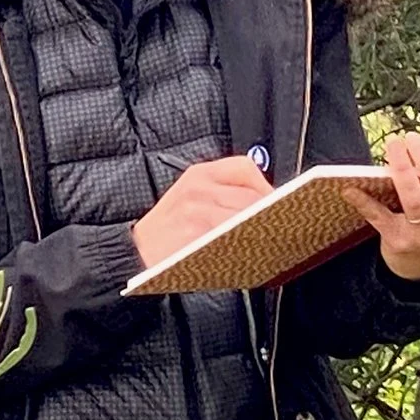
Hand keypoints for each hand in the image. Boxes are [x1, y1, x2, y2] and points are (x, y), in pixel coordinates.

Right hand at [131, 151, 274, 270]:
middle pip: (250, 195)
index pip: (244, 168)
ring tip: (277, 239)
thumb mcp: (189, 201)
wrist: (133, 252)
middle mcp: (197, 186)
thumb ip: (222, 197)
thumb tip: (268, 209)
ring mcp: (195, 208)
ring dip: (265, 229)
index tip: (282, 204)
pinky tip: (256, 252)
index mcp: (198, 175)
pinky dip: (248, 244)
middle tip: (287, 228)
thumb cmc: (168, 232)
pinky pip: (231, 236)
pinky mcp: (194, 231)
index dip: (267, 186)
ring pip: (244, 216)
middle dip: (272, 213)